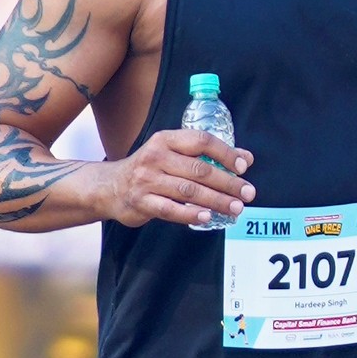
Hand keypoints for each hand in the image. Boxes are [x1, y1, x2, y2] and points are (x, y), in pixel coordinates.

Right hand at [100, 127, 255, 229]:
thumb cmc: (150, 169)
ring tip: (236, 207)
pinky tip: (208, 217)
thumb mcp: (174, 154)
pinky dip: (190, 214)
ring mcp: (147, 181)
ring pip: (188, 191)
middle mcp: (155, 157)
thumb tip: (246, 158)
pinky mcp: (141, 202)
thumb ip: (207, 155)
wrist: (109, 187)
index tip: (243, 166)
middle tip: (247, 193)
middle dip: (227, 182)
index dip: (225, 153)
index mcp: (166, 140)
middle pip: (199, 169)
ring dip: (216, 200)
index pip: (201, 141)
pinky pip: (170, 209)